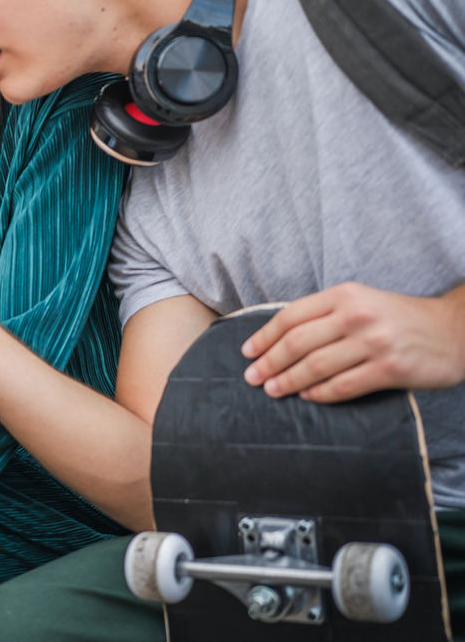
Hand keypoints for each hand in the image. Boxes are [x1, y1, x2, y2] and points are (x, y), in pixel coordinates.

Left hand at [242, 282, 464, 402]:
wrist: (455, 330)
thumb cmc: (399, 317)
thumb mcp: (361, 302)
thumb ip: (326, 314)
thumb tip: (280, 338)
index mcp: (345, 295)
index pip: (292, 316)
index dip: (265, 336)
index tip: (248, 352)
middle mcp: (356, 316)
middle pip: (298, 342)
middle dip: (269, 362)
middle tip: (251, 378)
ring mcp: (374, 342)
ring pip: (316, 366)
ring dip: (288, 381)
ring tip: (272, 390)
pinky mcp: (390, 369)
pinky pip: (343, 386)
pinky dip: (319, 393)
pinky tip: (306, 397)